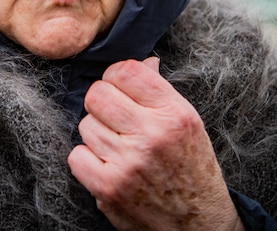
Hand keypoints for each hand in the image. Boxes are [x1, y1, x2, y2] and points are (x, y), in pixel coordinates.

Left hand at [67, 57, 243, 230]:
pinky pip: (76, 155)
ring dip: (97, 133)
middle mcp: (152, 135)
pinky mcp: (109, 188)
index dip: (116, 76)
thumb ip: (161, 92)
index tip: (119, 87)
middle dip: (101, 102)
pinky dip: (87, 160)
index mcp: (174, 113)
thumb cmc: (192, 169)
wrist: (199, 224)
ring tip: (118, 146)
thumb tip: (144, 61)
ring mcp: (128, 162)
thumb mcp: (188, 123)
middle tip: (114, 117)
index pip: (126, 71)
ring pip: (85, 125)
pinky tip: (107, 165)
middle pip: (97, 94)